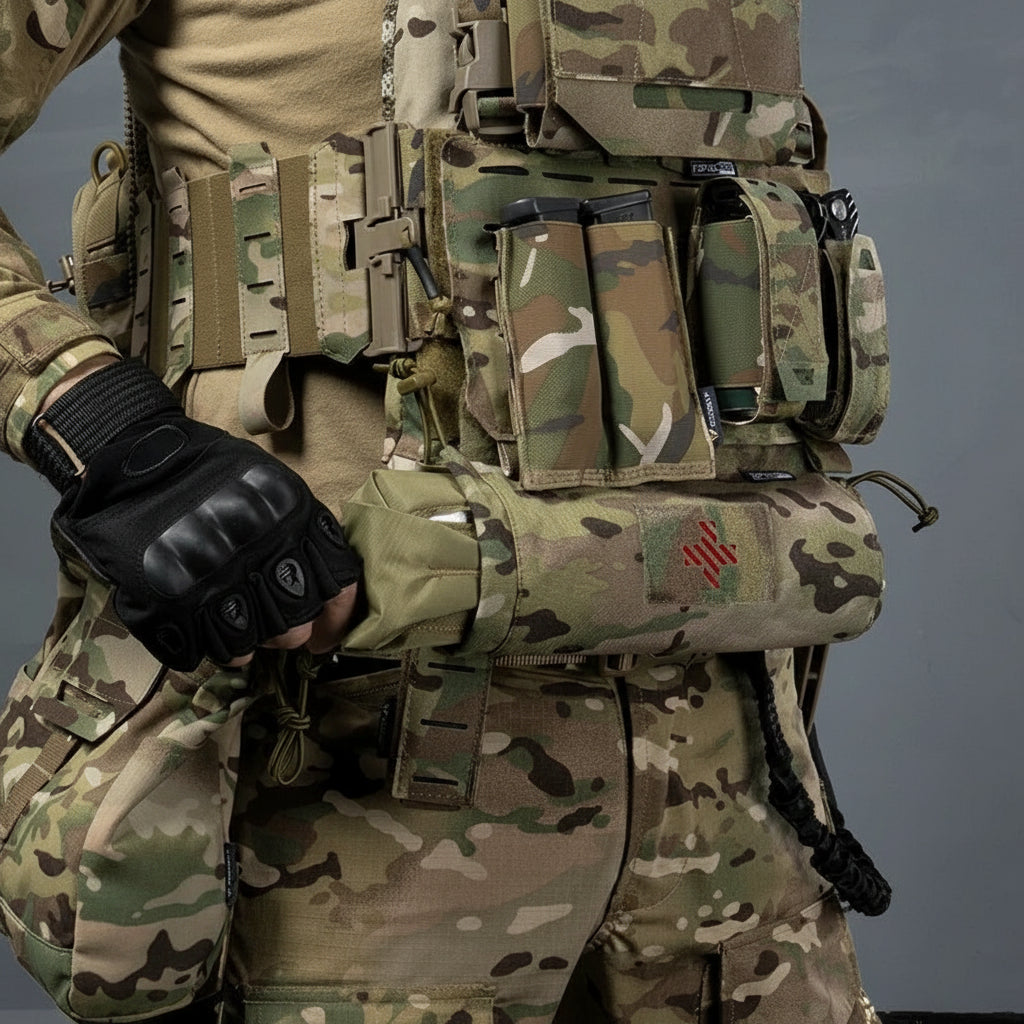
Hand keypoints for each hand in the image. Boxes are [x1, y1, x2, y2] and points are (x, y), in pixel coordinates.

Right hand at [29, 361, 361, 670]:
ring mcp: (220, 581)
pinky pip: (218, 646)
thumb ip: (304, 532)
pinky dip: (224, 648)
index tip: (328, 632)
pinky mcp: (179, 602)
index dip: (337, 617)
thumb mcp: (272, 487)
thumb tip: (327, 590)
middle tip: (279, 625)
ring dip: (256, 639)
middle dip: (293, 631)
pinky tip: (217, 631)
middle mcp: (263, 553)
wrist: (137, 465)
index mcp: (294, 521)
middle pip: (298, 623)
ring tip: (243, 623)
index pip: (338, 585)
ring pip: (259, 640)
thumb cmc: (212, 474)